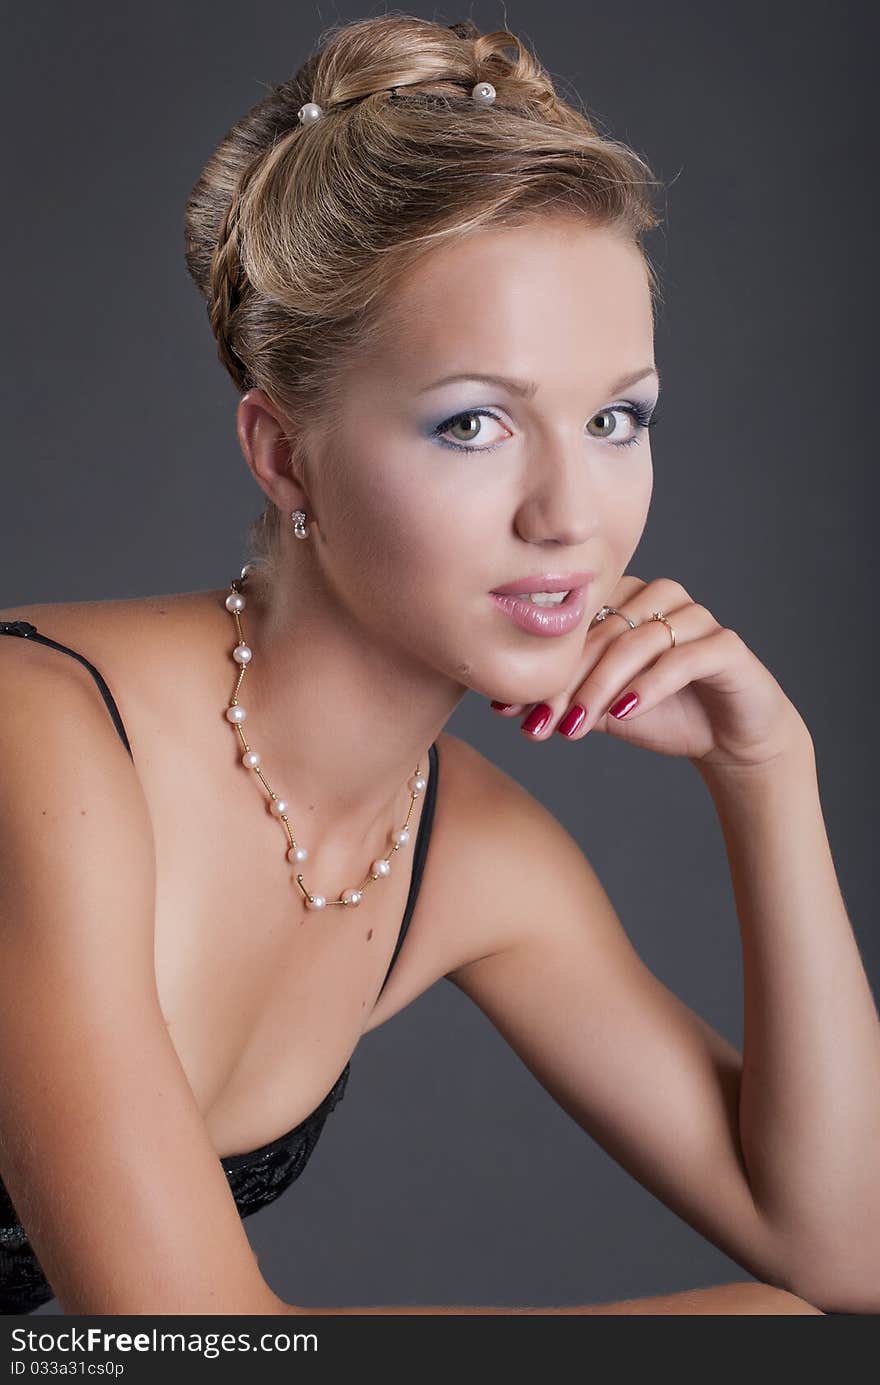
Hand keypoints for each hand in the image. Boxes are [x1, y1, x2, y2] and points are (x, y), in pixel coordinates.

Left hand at [490, 575, 810, 770]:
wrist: (732, 738)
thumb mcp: (604, 708)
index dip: (541, 667)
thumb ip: (563, 699)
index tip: (507, 709)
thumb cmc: (665, 713)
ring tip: (574, 726)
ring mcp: (696, 617)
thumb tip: (500, 707)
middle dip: (565, 683)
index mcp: (627, 598)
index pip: (574, 624)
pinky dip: (649, 686)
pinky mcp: (727, 645)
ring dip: (600, 688)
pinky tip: (623, 713)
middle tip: (539, 723)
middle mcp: (660, 596)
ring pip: (636, 643)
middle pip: (602, 632)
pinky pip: (682, 659)